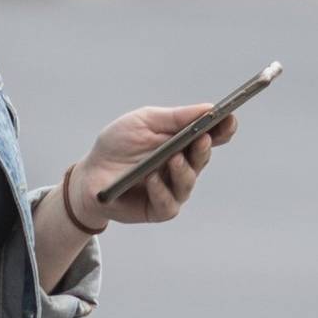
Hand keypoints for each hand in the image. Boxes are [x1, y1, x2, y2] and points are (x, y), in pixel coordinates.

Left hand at [67, 101, 239, 230]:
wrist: (88, 176)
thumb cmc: (117, 145)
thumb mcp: (143, 122)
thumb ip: (174, 117)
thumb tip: (209, 108)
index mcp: (182, 142)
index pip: (211, 136)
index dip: (223, 129)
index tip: (228, 118)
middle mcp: (182, 166)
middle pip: (202, 157)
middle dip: (203, 148)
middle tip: (202, 138)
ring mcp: (172, 189)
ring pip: (188, 182)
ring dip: (183, 170)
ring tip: (174, 159)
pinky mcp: (159, 209)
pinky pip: (168, 203)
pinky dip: (161, 190)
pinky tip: (152, 179)